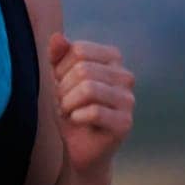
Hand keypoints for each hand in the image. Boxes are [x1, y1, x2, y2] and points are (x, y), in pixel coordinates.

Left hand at [48, 33, 134, 176]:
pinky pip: (95, 112)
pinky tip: (76, 121)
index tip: (57, 84)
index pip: (79, 50)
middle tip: (60, 102)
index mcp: (111, 58)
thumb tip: (57, 37)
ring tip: (66, 111)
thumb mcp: (57, 79)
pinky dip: (77, 116)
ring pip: (89, 88)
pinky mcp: (125, 123)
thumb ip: (57, 56)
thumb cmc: (67, 109)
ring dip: (68, 102)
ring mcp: (128, 100)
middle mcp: (125, 76)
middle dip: (62, 88)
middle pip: (83, 69)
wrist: (77, 148)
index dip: (59, 68)